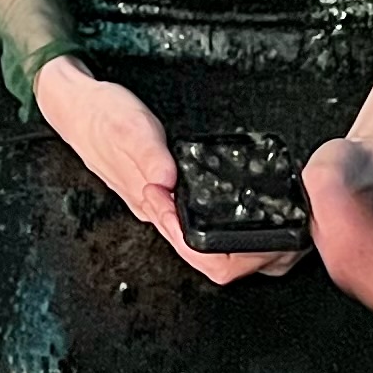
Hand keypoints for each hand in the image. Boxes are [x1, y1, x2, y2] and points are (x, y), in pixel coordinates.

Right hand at [32, 59, 290, 286]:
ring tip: (288, 232)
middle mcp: (163, 214)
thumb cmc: (101, 118)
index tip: (273, 243)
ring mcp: (168, 207)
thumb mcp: (126, 127)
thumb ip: (148, 154)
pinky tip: (258, 211)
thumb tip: (168, 180)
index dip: (241, 259)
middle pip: (216, 263)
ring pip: (215, 248)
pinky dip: (239, 226)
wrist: (77, 109)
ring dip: (254, 248)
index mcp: (154, 206)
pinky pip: (209, 223)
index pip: (203, 257)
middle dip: (259, 260)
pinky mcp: (173, 194)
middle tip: (295, 240)